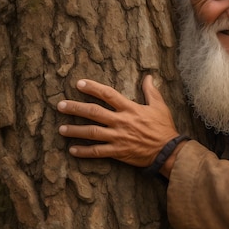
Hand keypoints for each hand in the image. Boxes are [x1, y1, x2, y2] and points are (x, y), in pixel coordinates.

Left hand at [57, 75, 179, 167]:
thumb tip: (148, 76)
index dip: (92, 88)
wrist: (168, 151)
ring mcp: (118, 137)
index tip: (79, 84)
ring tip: (61, 129)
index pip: (108, 94)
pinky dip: (84, 152)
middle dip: (75, 108)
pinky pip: (98, 152)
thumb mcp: (159, 106)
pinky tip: (72, 150)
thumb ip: (151, 91)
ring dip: (75, 130)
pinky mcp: (118, 152)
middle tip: (60, 105)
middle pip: (94, 112)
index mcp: (130, 108)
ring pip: (92, 133)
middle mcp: (121, 122)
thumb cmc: (164, 128)